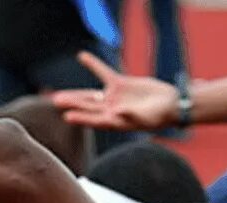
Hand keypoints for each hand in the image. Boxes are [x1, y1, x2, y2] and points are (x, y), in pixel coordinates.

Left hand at [50, 51, 180, 131]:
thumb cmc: (160, 116)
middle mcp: (111, 111)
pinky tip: (82, 56)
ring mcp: (113, 97)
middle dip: (72, 104)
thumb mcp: (146, 117)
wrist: (170, 103)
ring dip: (76, 94)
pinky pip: (103, 72)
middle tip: (56, 101)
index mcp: (115, 122)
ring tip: (59, 96)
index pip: (94, 120)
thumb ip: (131, 115)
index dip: (81, 118)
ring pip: (90, 95)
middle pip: (87, 107)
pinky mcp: (120, 84)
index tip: (67, 116)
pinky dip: (93, 64)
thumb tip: (117, 112)